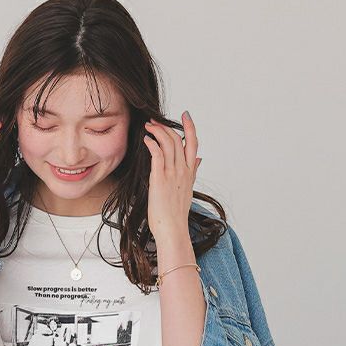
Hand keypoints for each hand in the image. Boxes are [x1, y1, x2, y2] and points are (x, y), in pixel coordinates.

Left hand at [143, 111, 201, 242]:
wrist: (173, 230)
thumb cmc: (176, 214)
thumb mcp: (188, 190)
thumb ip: (193, 172)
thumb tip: (199, 160)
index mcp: (190, 173)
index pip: (193, 144)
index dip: (190, 127)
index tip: (185, 115)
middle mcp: (183, 171)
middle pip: (178, 139)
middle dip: (166, 126)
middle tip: (154, 121)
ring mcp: (173, 174)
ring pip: (168, 143)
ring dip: (157, 131)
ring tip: (148, 127)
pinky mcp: (160, 178)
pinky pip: (158, 153)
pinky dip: (152, 143)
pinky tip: (147, 140)